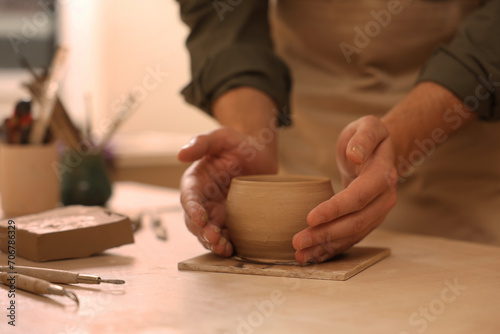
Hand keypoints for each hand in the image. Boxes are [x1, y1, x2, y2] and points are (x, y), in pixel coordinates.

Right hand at [178, 127, 277, 256]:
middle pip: (195, 220)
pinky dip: (225, 245)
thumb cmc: (238, 144)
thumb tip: (180, 154)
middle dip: (202, 231)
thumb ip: (201, 143)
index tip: (200, 218)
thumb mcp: (221, 137)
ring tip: (223, 248)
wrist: (260, 155)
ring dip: (213, 242)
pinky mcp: (229, 220)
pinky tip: (232, 251)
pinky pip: (224, 236)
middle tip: (215, 237)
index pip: (189, 197)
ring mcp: (215, 212)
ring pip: (207, 232)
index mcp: (195, 181)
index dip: (192, 209)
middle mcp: (202, 199)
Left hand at [292, 116, 397, 263]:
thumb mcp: (368, 126)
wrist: (381, 151)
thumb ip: (363, 138)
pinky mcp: (369, 220)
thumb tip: (355, 155)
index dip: (334, 210)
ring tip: (300, 255)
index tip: (309, 218)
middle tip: (297, 242)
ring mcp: (378, 213)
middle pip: (355, 222)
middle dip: (325, 234)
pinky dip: (333, 249)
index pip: (357, 197)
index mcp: (383, 176)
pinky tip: (314, 256)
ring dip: (326, 247)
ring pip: (352, 235)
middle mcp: (384, 199)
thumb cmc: (368, 136)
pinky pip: (351, 238)